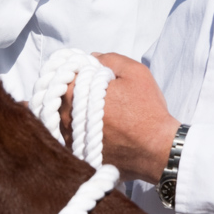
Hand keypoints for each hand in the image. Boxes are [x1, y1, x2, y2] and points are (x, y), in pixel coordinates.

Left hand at [72, 53, 178, 183]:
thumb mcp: (134, 72)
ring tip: (91, 110)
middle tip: (89, 90)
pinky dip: (74, 132)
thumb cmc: (147, 109)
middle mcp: (65, 118)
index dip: (74, 71)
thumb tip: (94, 58)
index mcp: (75, 93)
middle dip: (70, 91)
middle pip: (57, 98)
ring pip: (60, 119)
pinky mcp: (77, 156)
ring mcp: (69, 140)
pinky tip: (91, 128)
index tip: (85, 72)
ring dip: (70, 112)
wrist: (157, 148)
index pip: (61, 75)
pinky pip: (67, 140)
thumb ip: (109, 59)